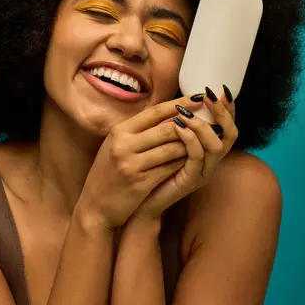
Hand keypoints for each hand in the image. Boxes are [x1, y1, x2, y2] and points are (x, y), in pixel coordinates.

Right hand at [76, 95, 205, 229]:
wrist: (95, 206)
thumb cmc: (110, 172)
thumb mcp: (117, 144)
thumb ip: (139, 130)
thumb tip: (170, 113)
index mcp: (120, 131)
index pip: (154, 112)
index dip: (179, 104)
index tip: (198, 98)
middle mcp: (124, 144)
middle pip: (166, 129)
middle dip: (191, 125)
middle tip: (209, 122)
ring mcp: (131, 164)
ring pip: (171, 148)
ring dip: (190, 145)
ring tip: (205, 141)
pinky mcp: (140, 183)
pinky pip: (169, 168)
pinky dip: (182, 163)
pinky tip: (192, 160)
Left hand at [129, 87, 237, 222]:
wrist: (141, 200)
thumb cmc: (153, 167)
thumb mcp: (168, 141)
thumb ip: (178, 123)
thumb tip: (180, 98)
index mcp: (209, 150)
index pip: (228, 126)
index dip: (229, 108)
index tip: (222, 89)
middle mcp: (211, 161)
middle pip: (230, 135)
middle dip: (221, 112)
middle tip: (207, 96)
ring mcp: (202, 172)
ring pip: (216, 146)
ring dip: (201, 125)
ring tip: (184, 112)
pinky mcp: (190, 181)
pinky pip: (196, 158)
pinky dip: (189, 139)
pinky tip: (176, 126)